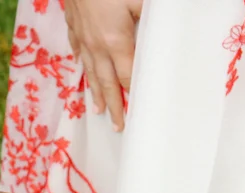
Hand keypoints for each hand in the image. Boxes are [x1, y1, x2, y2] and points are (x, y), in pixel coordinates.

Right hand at [64, 0, 142, 130]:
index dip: (133, 97)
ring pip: (89, 70)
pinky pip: (77, 49)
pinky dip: (81, 63)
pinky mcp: (73, 23)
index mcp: (116, 42)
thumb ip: (153, 22)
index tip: (137, 115)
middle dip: (113, 106)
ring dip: (95, 92)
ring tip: (97, 110)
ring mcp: (82, 35)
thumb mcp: (139, 1)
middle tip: (117, 127)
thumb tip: (171, 36)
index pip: (127, 77)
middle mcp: (96, 45)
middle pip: (107, 82)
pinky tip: (82, 69)